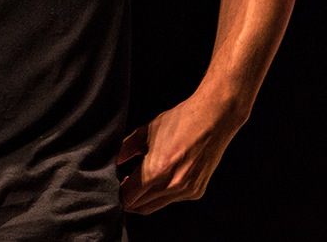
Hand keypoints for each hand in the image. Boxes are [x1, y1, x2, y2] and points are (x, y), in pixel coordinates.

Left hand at [116, 92, 242, 214]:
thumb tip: (113, 161)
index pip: (129, 197)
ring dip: (145, 198)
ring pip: (156, 206)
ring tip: (140, 181)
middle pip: (140, 207)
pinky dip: (162, 194)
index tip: (115, 185)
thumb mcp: (145, 131)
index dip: (119, 193)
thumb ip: (125, 149)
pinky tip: (160, 178)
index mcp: (156, 171)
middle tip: (124, 185)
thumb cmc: (180, 121)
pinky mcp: (196, 192)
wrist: (213, 118)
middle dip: (129, 199)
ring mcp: (186, 191)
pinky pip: (172, 200)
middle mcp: (171, 186)